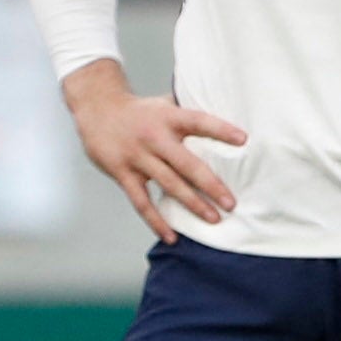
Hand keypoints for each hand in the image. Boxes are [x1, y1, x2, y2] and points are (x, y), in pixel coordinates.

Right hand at [64, 66, 245, 242]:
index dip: (220, 130)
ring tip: (213, 219)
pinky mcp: (122, 173)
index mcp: (168, 117)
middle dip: (211, 185)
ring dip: (192, 204)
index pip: (198, 121)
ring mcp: (137, 156)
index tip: (243, 140)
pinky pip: (141, 201)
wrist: (97, 109)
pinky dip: (156, 221)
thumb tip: (227, 121)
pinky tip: (171, 236)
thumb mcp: (165, 104)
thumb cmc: (140, 110)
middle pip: (186, 163)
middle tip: (231, 203)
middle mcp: (154, 137)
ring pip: (168, 184)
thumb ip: (189, 115)